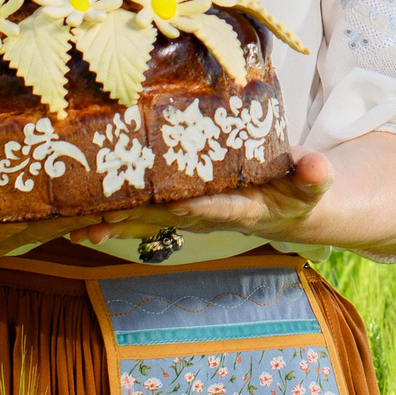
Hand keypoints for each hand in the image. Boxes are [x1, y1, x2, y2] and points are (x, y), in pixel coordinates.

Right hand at [0, 161, 136, 280]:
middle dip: (85, 212)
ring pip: (53, 221)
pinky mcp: (5, 221)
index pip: (12, 231)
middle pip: (46, 227)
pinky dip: (74, 201)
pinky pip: (45, 213)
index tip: (82, 203)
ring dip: (89, 207)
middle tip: (127, 188)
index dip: (48, 219)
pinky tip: (106, 182)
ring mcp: (0, 232)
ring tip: (132, 182)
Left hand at [71, 151, 336, 247]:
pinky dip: (110, 216)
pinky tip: (76, 219)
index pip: (218, 207)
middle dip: (135, 217)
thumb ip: (313, 175)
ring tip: (76, 228)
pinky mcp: (175, 206)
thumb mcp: (312, 183)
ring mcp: (189, 213)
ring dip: (112, 224)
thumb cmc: (297, 189)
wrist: (286, 208)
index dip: (198, 206)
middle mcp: (209, 215)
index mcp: (242, 207)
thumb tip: (319, 166)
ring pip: (146, 219)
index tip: (177, 203)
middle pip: (168, 217)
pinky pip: (139, 212)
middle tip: (101, 215)